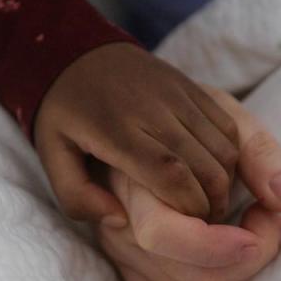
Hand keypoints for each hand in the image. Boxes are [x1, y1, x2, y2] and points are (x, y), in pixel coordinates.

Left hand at [34, 43, 240, 223]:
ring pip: (224, 147)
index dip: (187, 207)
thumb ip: (77, 198)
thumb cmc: (62, 114)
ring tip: (207, 203)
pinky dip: (230, 157)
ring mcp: (178, 94)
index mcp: (116, 130)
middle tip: (201, 224)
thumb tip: (120, 222)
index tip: (186, 226)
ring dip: (224, 183)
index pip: (170, 175)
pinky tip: (213, 174)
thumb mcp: (51, 157)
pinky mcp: (193, 87)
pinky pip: (228, 126)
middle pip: (206, 165)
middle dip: (211, 204)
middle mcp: (153, 109)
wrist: (76, 53)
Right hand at [97, 86, 280, 280]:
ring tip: (264, 233)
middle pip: (183, 272)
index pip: (161, 234)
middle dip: (247, 256)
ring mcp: (121, 248)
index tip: (264, 218)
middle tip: (272, 217)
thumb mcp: (220, 115)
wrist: (131, 122)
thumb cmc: (176, 119)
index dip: (215, 245)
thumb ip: (258, 153)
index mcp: (133, 182)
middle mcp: (119, 223)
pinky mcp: (129, 265)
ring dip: (239, 275)